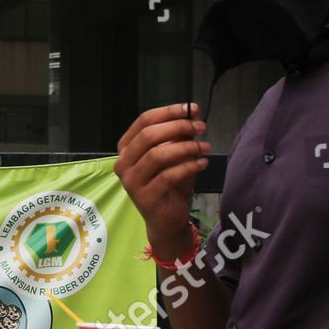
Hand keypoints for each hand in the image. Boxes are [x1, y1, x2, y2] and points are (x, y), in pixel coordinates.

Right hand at [115, 103, 210, 258]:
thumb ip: (180, 134)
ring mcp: (131, 181)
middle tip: (201, 127)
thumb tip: (192, 111)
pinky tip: (203, 163)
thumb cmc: (168, 184)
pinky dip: (189, 166)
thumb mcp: (175, 154)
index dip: (168, 112)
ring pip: (157, 155)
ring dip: (186, 147)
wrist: (165, 219)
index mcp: (126, 148)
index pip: (143, 121)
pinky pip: (169, 175)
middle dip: (178, 127)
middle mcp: (123, 163)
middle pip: (148, 136)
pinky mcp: (145, 197)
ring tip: (205, 147)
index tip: (191, 108)